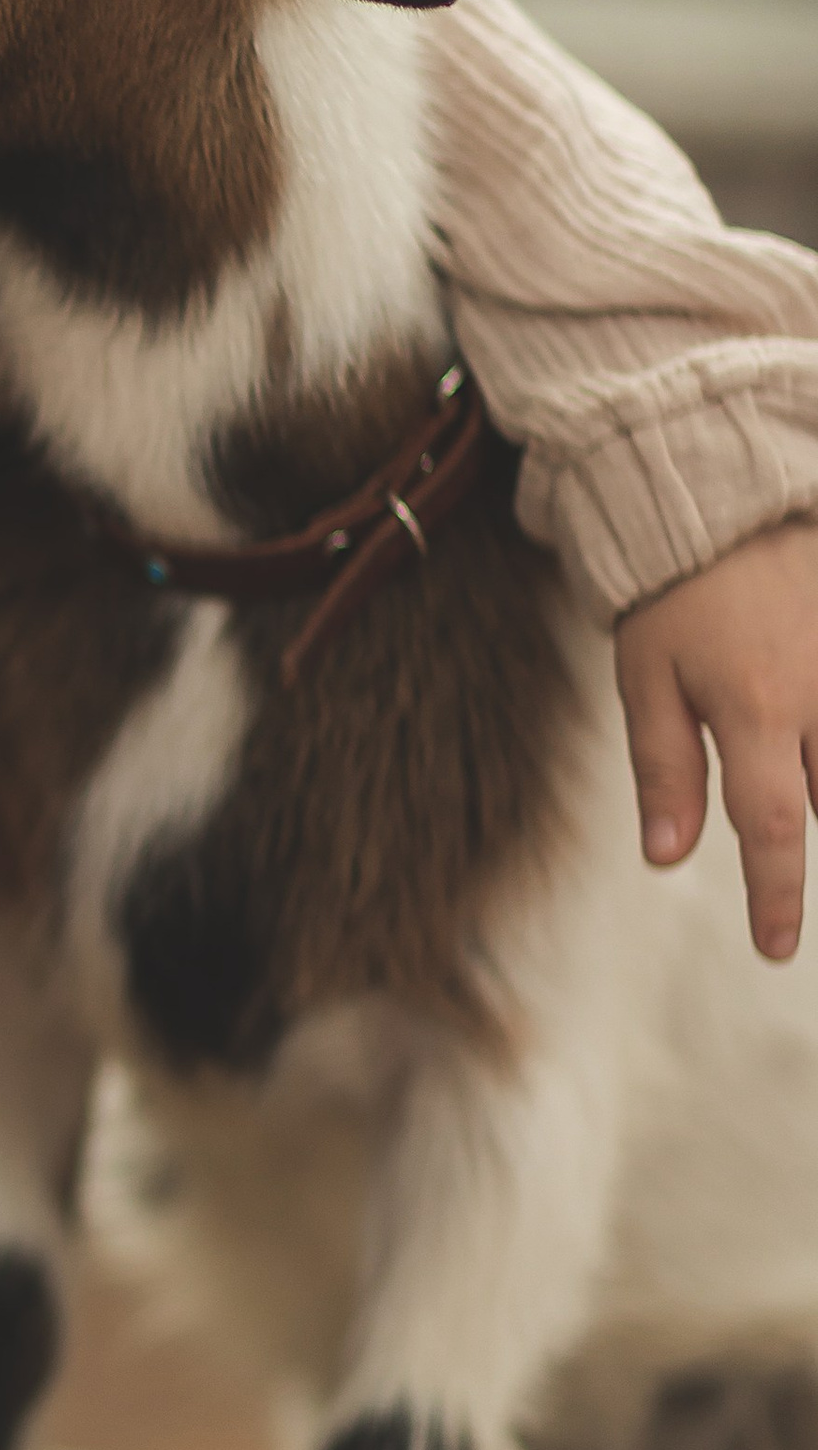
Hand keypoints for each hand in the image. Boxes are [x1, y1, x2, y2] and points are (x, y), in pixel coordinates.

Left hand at [616, 516, 817, 960]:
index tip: (775, 948)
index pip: (774, 829)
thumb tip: (666, 857)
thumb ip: (663, 770)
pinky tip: (805, 754)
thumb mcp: (647, 681)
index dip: (777, 898)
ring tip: (781, 774)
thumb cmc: (676, 596)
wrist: (727, 502)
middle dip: (805, 822)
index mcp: (756, 712)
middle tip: (773, 854)